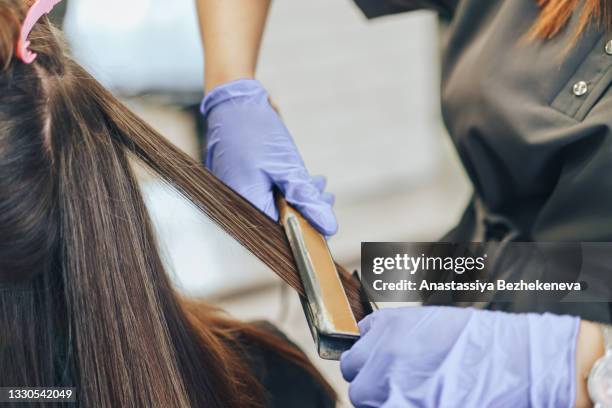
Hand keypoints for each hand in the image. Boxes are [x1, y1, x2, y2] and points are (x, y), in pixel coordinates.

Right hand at [201, 79, 336, 234]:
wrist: (234, 101)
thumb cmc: (254, 130)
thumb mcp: (287, 166)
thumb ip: (306, 199)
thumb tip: (328, 226)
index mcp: (246, 204)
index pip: (279, 234)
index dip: (304, 233)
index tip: (325, 227)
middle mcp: (238, 203)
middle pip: (277, 222)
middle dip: (305, 212)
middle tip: (325, 200)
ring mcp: (238, 191)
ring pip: (275, 206)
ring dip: (299, 198)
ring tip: (319, 187)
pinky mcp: (241, 181)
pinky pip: (267, 192)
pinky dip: (286, 188)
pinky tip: (304, 180)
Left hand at [341, 306, 579, 407]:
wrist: (515, 362)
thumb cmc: (478, 340)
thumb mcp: (428, 320)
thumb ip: (390, 332)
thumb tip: (366, 338)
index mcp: (387, 328)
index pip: (353, 356)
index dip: (367, 367)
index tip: (379, 372)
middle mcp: (383, 356)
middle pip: (357, 385)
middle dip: (373, 389)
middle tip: (397, 389)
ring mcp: (393, 388)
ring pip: (369, 403)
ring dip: (385, 402)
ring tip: (416, 395)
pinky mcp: (403, 407)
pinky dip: (397, 405)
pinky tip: (423, 400)